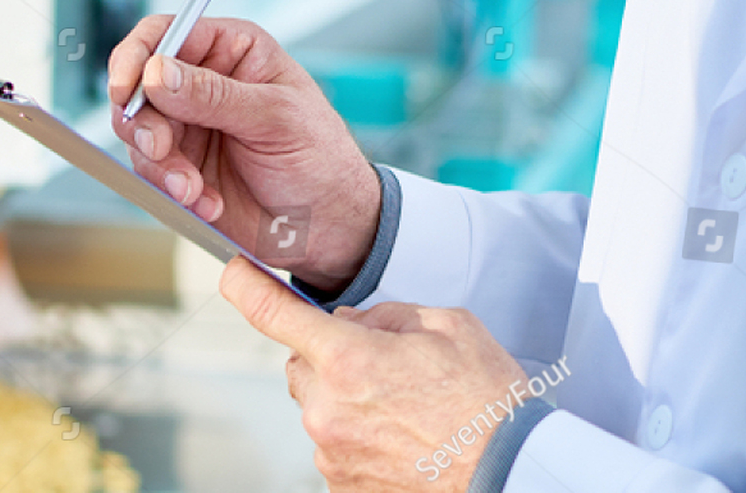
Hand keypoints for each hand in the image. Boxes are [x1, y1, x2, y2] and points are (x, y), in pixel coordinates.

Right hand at [108, 16, 379, 288]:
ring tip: (192, 189)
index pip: (165, 33)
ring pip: (139, 133)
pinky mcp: (182, 167)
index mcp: (232, 51)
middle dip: (143, 122)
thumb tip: (157, 72)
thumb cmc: (321, 159)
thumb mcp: (276, 118)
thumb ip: (214, 95)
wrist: (329, 226)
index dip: (136, 56)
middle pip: (139, 85)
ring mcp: (190, 127)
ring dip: (160, 165)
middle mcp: (204, 83)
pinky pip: (152, 173)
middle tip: (161, 149)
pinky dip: (172, 192)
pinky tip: (207, 203)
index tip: (126, 88)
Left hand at [220, 259, 531, 490]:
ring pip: (320, 408)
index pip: (272, 313)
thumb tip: (356, 322)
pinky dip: (360, 438)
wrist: (511, 476)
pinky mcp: (342, 486)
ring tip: (407, 410)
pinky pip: (335, 447)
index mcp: (349, 360)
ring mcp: (332, 455)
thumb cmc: (489, 405)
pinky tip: (403, 439)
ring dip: (348, 400)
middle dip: (331, 356)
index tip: (234, 274)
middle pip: (301, 365)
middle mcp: (328, 410)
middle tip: (385, 364)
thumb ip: (389, 315)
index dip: (246, 286)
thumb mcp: (451, 328)